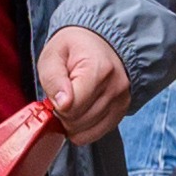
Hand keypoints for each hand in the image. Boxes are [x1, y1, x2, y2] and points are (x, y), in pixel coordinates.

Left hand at [36, 26, 133, 145]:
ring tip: (72, 101)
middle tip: (61, 96)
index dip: (56, 105)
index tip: (55, 93)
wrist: (101, 42)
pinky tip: (80, 111)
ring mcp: (121, 101)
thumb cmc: (74, 47)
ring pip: (88, 131)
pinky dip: (84, 128)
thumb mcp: (53, 54)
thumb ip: (52, 78)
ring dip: (72, 122)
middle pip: (79, 121)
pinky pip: (98, 133)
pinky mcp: (122, 111)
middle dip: (62, 114)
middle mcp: (116, 87)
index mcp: (98, 69)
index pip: (72, 107)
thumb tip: (62, 104)